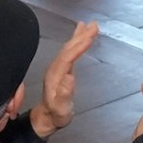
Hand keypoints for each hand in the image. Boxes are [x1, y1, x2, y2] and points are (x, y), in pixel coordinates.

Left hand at [28, 21, 98, 139]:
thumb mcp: (61, 108)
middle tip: (94, 25)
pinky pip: (70, 50)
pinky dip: (76, 41)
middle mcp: (55, 68)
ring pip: (69, 48)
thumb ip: (64, 94)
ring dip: (79, 36)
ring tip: (89, 25)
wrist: (48, 117)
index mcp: (55, 75)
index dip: (78, 46)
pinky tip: (80, 35)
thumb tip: (70, 77)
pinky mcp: (62, 68)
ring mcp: (58, 67)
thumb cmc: (56, 114)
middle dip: (81, 36)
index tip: (89, 37)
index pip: (68, 57)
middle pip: (69, 48)